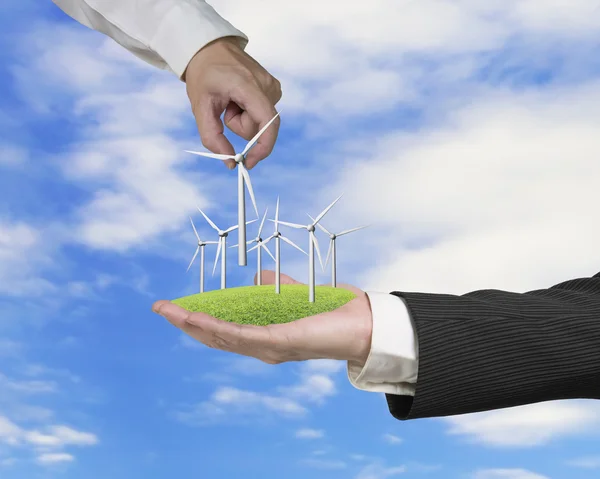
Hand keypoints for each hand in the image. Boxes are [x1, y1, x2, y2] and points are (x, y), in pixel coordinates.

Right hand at [152, 271, 372, 364]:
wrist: (363, 324)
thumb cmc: (332, 312)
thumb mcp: (295, 294)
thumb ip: (276, 285)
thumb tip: (258, 277)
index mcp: (264, 337)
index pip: (223, 330)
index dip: (197, 320)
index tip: (174, 308)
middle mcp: (262, 347)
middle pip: (215, 337)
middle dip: (186, 324)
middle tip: (161, 309)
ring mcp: (268, 347)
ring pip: (221, 337)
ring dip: (192, 325)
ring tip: (169, 312)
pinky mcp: (278, 343)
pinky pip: (240, 335)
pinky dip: (215, 328)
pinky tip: (196, 319)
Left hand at [184, 36, 281, 169]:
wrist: (209, 48)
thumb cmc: (203, 75)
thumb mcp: (200, 107)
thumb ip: (213, 137)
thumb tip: (230, 163)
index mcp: (249, 86)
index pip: (268, 123)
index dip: (262, 148)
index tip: (249, 162)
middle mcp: (267, 85)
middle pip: (259, 127)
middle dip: (240, 126)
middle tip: (224, 108)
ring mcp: (272, 85)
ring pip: (260, 121)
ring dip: (243, 118)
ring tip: (230, 99)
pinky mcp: (273, 88)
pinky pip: (262, 113)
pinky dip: (248, 112)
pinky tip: (237, 97)